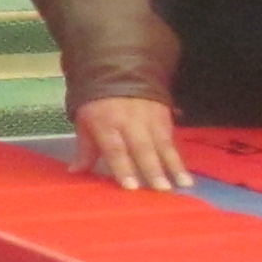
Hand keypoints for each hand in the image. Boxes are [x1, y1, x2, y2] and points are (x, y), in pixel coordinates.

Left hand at [70, 97, 189, 191]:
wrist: (122, 72)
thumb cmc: (99, 104)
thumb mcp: (85, 121)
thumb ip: (85, 149)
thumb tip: (75, 172)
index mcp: (105, 123)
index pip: (115, 148)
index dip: (123, 167)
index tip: (131, 187)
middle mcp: (129, 121)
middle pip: (142, 147)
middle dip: (152, 169)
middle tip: (161, 190)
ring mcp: (150, 119)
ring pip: (162, 144)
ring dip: (173, 166)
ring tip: (183, 185)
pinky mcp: (164, 117)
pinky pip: (171, 140)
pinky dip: (178, 158)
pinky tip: (185, 174)